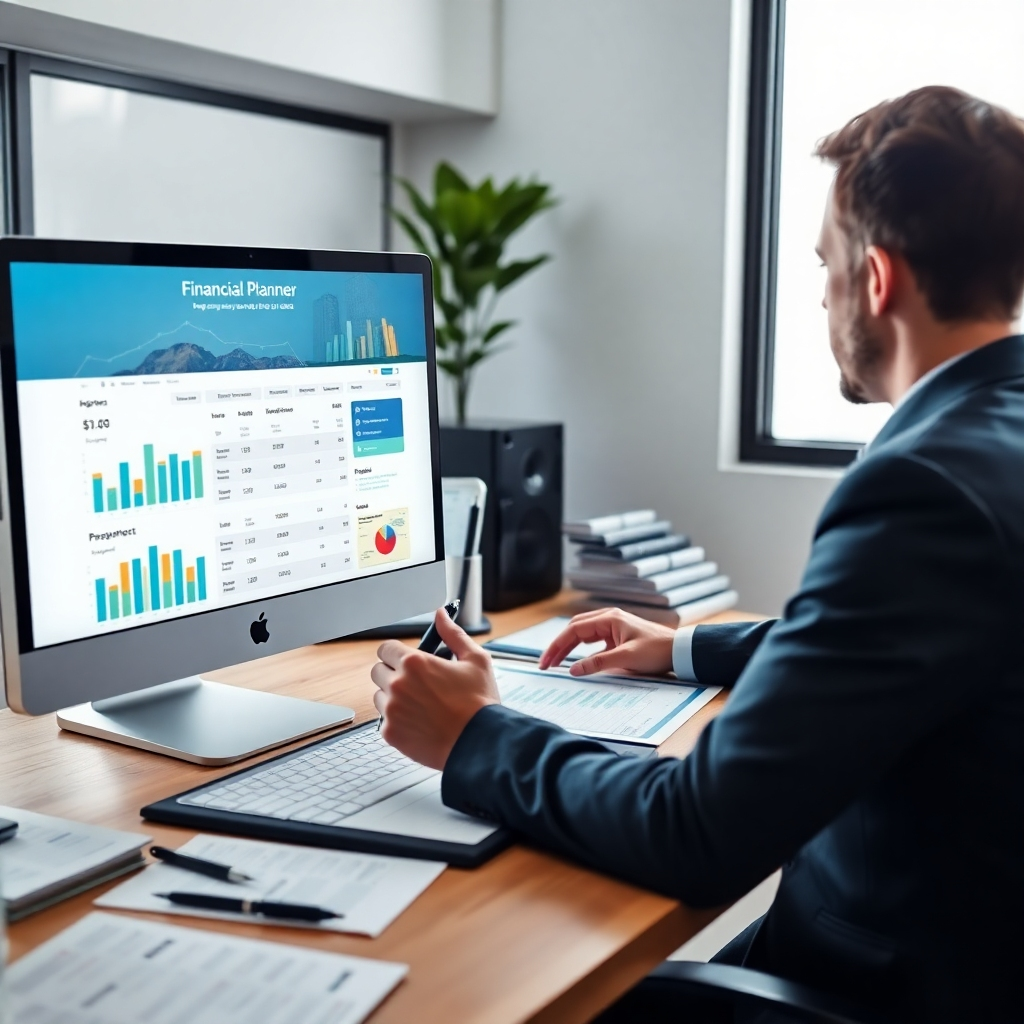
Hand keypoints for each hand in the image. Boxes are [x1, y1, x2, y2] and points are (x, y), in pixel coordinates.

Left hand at [370, 607, 500, 768]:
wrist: (480, 744)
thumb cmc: (480, 704)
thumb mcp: (475, 660)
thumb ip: (453, 634)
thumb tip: (441, 615)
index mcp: (414, 663)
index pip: (386, 648)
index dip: (396, 653)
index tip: (406, 660)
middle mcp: (398, 684)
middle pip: (378, 671)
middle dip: (393, 673)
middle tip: (416, 683)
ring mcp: (391, 710)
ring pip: (379, 697)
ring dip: (394, 698)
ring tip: (420, 705)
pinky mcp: (391, 733)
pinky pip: (384, 721)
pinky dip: (398, 721)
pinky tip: (420, 722)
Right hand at [539, 607, 676, 675]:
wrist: (680, 651)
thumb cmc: (657, 651)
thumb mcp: (626, 658)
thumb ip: (598, 663)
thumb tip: (573, 669)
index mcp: (609, 618)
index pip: (574, 630)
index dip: (557, 646)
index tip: (546, 662)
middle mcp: (609, 619)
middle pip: (575, 630)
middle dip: (559, 646)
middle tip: (546, 664)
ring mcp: (614, 627)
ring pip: (583, 634)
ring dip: (569, 647)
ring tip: (556, 663)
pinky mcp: (619, 637)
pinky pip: (594, 641)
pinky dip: (583, 650)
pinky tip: (578, 660)